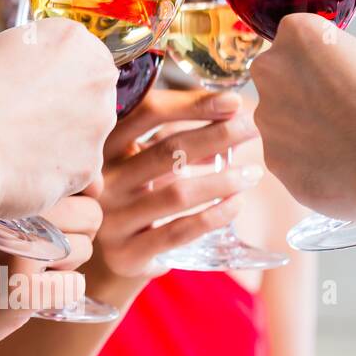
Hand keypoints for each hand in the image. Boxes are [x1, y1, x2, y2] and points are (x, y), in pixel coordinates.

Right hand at [0, 21, 116, 222]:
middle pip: (91, 98)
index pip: (84, 59)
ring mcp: (98, 126)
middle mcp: (97, 79)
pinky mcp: (89, 167)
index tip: (36, 93)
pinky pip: (76, 171)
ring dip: (62, 145)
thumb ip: (41, 61)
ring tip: (19, 149)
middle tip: (25, 123)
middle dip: (66, 112)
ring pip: (86, 137)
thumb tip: (51, 80)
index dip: (58, 80)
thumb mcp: (4, 53)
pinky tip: (23, 171)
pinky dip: (54, 175)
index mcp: (75, 41)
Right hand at [0, 191, 102, 355]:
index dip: (80, 202)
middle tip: (41, 251)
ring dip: (67, 266)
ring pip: (85, 250)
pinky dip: (61, 294)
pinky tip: (30, 295)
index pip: (79, 180)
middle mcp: (15, 210)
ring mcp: (18, 248)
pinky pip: (74, 286)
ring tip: (28, 270)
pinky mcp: (21, 290)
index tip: (57, 219)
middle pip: (92, 215)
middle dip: (77, 235)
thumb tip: (98, 183)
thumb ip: (37, 191)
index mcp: (10, 187)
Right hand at [91, 86, 261, 281]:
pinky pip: (177, 232)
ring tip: (253, 174)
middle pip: (166, 150)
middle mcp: (102, 180)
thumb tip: (232, 118)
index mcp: (105, 146)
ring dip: (222, 181)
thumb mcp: (148, 163)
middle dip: (217, 136)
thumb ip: (178, 142)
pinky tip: (235, 205)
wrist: (117, 253)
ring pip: (176, 194)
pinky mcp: (126, 253)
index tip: (234, 102)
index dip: (192, 104)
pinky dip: (212, 217)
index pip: (147, 113)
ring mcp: (111, 219)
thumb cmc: (139, 196)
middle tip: (252, 130)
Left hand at [253, 15, 355, 218]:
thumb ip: (338, 61)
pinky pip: (287, 156)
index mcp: (297, 34)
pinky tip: (335, 165)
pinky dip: (305, 161)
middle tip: (336, 109)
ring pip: (279, 121)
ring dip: (301, 129)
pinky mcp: (273, 159)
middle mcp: (270, 72)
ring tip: (340, 142)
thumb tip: (331, 75)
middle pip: (277, 79)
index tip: (336, 73)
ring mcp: (267, 119)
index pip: (294, 39)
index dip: (316, 58)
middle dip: (299, 92)